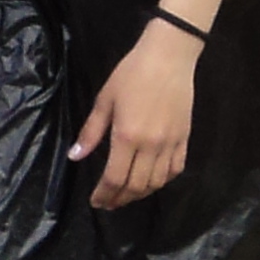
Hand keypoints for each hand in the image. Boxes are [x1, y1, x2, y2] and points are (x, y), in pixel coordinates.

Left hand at [69, 24, 198, 210]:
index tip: (96, 201)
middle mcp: (151, 145)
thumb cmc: (132, 73)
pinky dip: (162, 181)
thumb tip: (75, 157)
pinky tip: (152, 181)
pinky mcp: (184, 138)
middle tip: (109, 202)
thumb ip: (91, 132)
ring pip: (156, 182)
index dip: (104, 194)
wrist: (169, 56)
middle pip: (136, 186)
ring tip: (127, 195)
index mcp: (127, 136)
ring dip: (140, 194)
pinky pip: (175, 169)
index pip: (114, 178)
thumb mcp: (105, 99)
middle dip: (120, 199)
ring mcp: (170, 143)